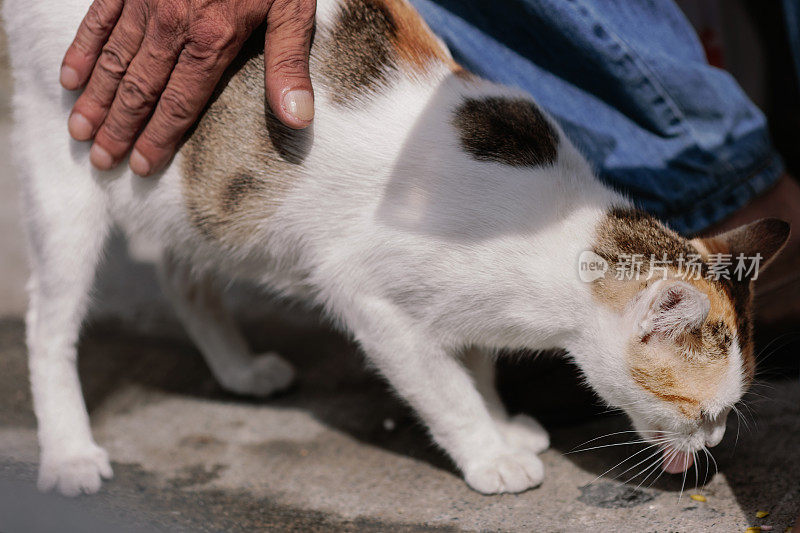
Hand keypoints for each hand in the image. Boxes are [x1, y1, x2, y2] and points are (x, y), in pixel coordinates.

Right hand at [61, 0, 315, 175]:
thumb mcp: (292, 10)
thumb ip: (289, 65)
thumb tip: (296, 120)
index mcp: (212, 39)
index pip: (180, 103)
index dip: (158, 138)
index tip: (140, 166)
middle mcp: (173, 25)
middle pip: (140, 89)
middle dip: (119, 129)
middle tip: (102, 162)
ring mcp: (145, 1)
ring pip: (113, 59)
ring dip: (96, 99)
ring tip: (80, 132)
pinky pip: (98, 18)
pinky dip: (82, 49)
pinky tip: (70, 78)